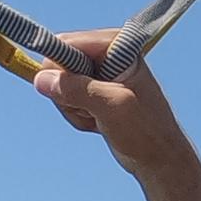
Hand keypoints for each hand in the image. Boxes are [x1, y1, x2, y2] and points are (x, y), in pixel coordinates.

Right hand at [33, 41, 192, 180]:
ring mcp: (99, 71)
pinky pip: (65, 97)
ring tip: (99, 118)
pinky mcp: (94, 88)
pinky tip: (97, 122)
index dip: (60, 71)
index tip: (75, 97)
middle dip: (67, 94)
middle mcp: (106, 53)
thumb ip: (78, 90)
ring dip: (72, 108)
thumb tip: (41, 78)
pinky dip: (75, 114)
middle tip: (93, 111)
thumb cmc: (146, 130)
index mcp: (116, 45)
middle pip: (58, 65)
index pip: (65, 44)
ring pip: (58, 84)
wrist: (159, 156)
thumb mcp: (111, 107)